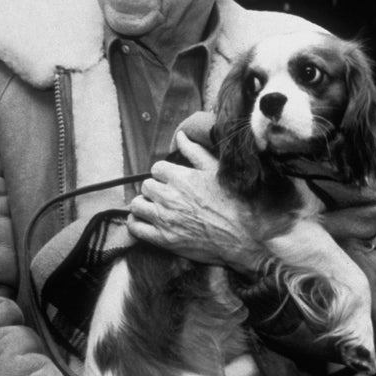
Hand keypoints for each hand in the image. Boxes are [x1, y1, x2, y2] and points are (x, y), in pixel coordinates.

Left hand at [127, 131, 265, 272]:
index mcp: (181, 177)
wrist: (241, 238)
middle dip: (155, 188)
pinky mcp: (163, 239)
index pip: (156, 168)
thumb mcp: (217, 172)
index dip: (165, 174)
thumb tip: (180, 136)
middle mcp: (169, 197)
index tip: (173, 181)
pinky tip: (147, 222)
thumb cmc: (233, 203)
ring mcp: (164, 219)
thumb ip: (195, 152)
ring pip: (137, 204)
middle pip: (146, 185)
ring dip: (144, 204)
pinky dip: (136, 223)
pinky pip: (135, 227)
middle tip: (168, 196)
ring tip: (156, 208)